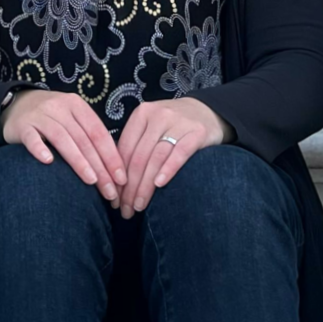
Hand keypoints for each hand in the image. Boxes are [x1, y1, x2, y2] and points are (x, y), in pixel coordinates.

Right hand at [3, 88, 126, 201]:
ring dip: (78, 161)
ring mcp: (40, 115)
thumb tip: (114, 168)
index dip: (112, 156)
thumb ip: (89, 136)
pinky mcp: (22, 126)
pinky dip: (40, 149)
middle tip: (110, 191)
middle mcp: (60, 107)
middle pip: (84, 139)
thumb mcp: (72, 119)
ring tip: (91, 180)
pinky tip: (48, 162)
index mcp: (77, 106)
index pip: (99, 133)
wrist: (16, 104)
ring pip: (62, 138)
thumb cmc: (52, 118)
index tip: (121, 178)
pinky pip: (32, 138)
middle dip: (100, 167)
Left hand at [116, 96, 227, 215]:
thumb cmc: (173, 126)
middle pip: (139, 157)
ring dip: (145, 185)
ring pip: (156, 158)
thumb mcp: (151, 128)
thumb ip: (136, 147)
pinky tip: (160, 184)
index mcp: (142, 114)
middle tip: (126, 210)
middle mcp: (158, 116)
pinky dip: (168, 169)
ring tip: (140, 205)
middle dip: (130, 187)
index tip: (115, 199)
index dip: (117, 177)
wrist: (207, 112)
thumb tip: (116, 183)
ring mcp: (178, 122)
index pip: (125, 150)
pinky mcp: (197, 132)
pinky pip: (180, 153)